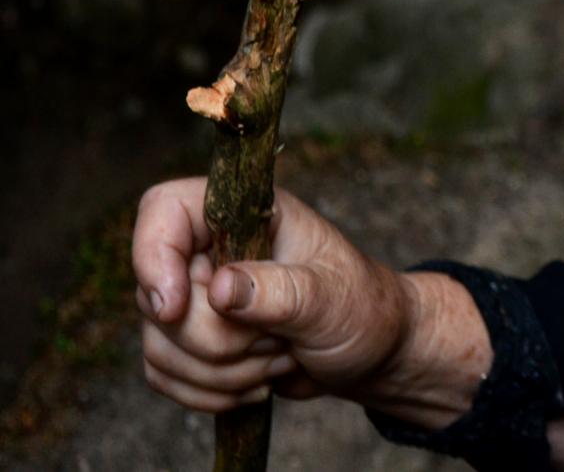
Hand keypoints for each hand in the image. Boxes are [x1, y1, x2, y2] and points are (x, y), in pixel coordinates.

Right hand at [132, 177, 411, 412]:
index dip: (154, 258)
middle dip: (218, 341)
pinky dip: (210, 392)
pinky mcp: (190, 342)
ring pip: (159, 344)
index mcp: (246, 215)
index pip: (166, 209)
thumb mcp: (333, 298)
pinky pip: (164, 375)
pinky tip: (259, 381)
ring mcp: (196, 296)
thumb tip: (221, 288)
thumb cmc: (362, 307)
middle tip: (281, 338)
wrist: (371, 349)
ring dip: (222, 372)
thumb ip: (282, 291)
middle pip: (158, 297)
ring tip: (281, 355)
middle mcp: (211, 249)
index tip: (173, 308)